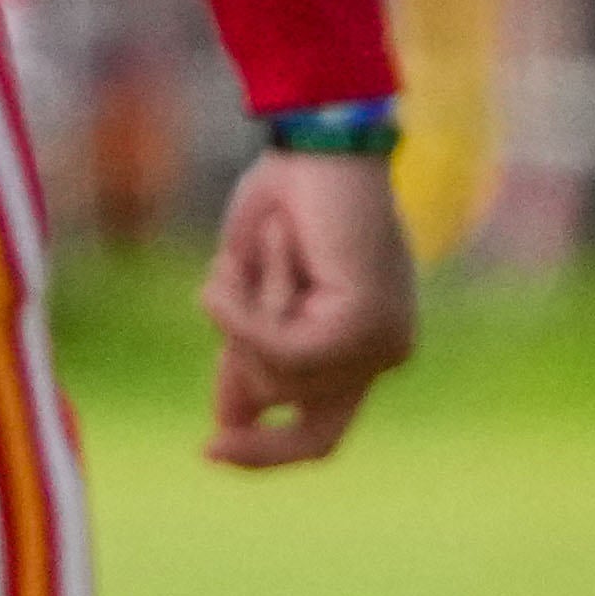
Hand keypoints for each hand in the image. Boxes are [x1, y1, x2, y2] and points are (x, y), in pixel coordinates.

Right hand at [202, 143, 417, 470]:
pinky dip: (242, 310)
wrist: (321, 142)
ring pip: (276, 376)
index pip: (321, 436)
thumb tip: (231, 422)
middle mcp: (385, 353)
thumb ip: (254, 354)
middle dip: (242, 347)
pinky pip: (277, 348)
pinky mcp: (362, 327)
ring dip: (244, 309)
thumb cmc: (290, 199)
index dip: (264, 453)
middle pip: (286, 406)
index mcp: (367, 348)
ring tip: (267, 243)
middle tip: (231, 276)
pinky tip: (234, 266)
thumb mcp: (257, 291)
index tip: (209, 449)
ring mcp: (380, 344)